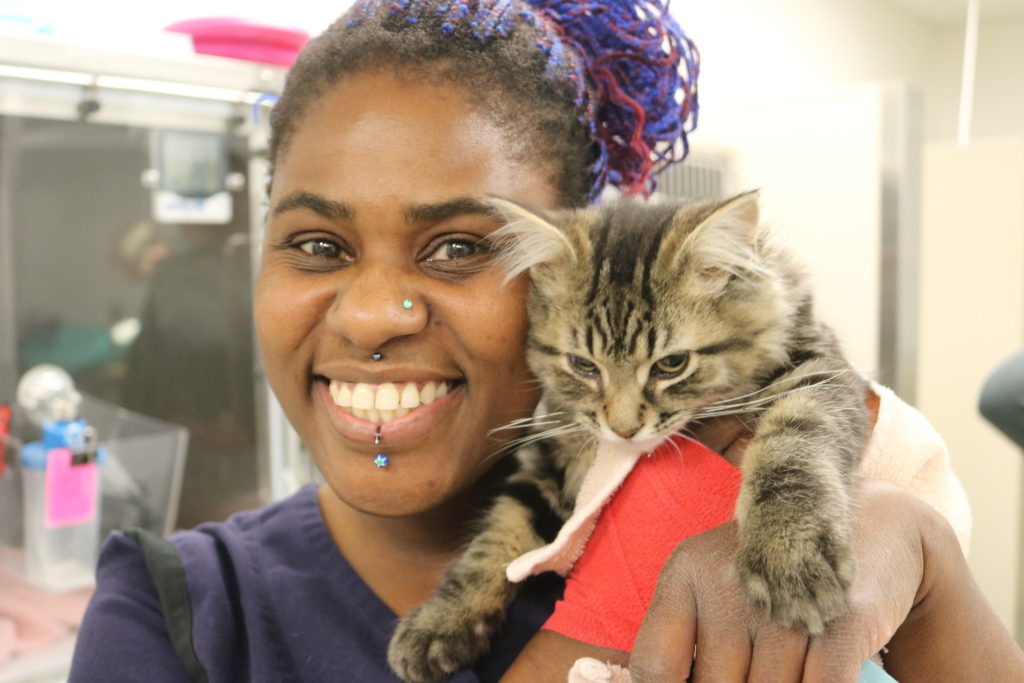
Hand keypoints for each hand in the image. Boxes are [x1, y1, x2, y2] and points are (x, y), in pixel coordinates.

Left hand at [629, 479, 924, 681]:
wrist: (868, 522)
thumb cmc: (778, 571)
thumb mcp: (716, 586)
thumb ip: (688, 637)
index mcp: (686, 573)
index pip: (654, 665)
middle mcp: (728, 583)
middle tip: (751, 672)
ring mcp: (786, 599)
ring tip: (784, 668)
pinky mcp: (841, 618)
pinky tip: (812, 676)